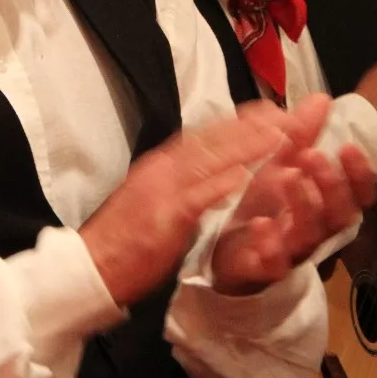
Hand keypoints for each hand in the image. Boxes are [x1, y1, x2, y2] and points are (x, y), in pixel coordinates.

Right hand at [79, 96, 330, 306]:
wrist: (90, 267)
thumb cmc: (123, 238)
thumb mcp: (151, 198)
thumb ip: (178, 181)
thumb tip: (206, 168)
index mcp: (161, 164)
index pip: (205, 135)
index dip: (239, 121)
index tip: (268, 110)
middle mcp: (163, 169)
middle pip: (213, 140)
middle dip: (251, 125)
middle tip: (286, 113)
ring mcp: (163, 190)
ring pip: (210, 162)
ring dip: (246, 147)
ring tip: (280, 136)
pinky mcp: (164, 218)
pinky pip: (197, 198)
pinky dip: (220, 185)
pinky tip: (244, 176)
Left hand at [210, 119, 376, 294]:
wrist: (224, 244)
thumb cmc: (261, 200)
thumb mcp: (279, 161)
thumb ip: (301, 134)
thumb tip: (321, 99)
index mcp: (324, 203)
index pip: (358, 194)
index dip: (359, 173)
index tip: (348, 146)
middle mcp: (316, 228)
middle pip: (340, 215)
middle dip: (330, 184)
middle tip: (312, 155)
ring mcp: (292, 251)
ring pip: (311, 236)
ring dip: (303, 205)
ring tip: (287, 176)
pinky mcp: (264, 269)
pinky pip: (275, 264)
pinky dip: (270, 245)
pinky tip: (261, 223)